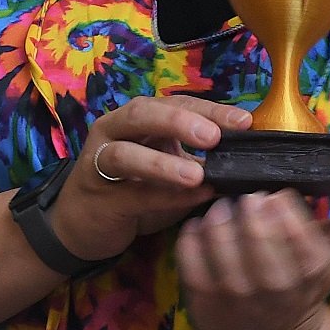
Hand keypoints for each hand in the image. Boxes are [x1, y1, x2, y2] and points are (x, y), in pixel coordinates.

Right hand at [44, 96, 253, 262]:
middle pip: (142, 114)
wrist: (83, 225)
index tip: (243, 122)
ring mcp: (100, 162)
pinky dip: (162, 196)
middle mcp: (115, 131)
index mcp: (138, 119)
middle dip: (179, 122)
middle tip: (213, 137)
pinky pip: (131, 194)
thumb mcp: (170, 168)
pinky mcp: (98, 196)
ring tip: (196, 175)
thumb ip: (201, 159)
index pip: (174, 103)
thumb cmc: (134, 190)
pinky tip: (190, 198)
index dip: (208, 110)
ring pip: (126, 154)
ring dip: (162, 163)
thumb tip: (246, 155)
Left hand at [177, 187, 329, 329]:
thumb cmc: (307, 282)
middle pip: (253, 229)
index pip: (290, 221)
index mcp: (309, 268)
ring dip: (218, 217)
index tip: (275, 198)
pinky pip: (189, 259)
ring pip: (219, 240)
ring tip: (224, 209)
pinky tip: (201, 227)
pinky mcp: (203, 303)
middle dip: (248, 206)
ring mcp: (235, 297)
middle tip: (246, 199)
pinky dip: (192, 237)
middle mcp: (273, 286)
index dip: (278, 203)